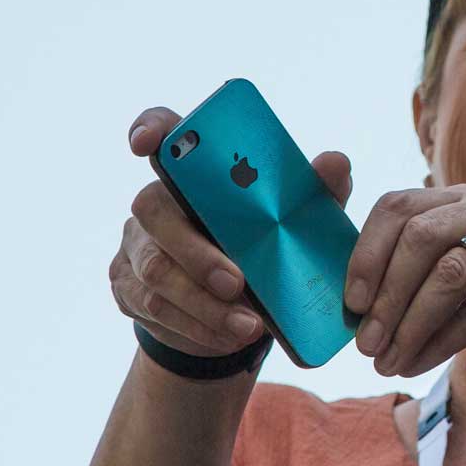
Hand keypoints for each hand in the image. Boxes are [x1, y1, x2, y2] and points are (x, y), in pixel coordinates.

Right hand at [111, 107, 352, 358]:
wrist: (238, 308)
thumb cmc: (264, 245)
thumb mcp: (295, 220)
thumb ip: (312, 191)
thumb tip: (336, 162)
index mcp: (193, 171)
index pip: (164, 130)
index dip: (150, 127)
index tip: (146, 143)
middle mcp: (155, 201)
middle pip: (154, 212)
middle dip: (197, 253)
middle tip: (238, 284)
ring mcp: (135, 246)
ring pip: (156, 272)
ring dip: (204, 305)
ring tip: (249, 327)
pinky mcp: (129, 289)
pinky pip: (155, 310)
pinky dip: (198, 327)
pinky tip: (231, 337)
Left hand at [344, 185, 465, 390]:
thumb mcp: (451, 292)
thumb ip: (411, 285)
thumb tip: (354, 310)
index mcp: (463, 199)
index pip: (400, 205)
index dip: (367, 253)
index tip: (351, 303)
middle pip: (421, 235)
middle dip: (387, 295)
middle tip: (367, 344)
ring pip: (451, 272)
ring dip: (411, 324)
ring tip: (389, 362)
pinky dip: (443, 341)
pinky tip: (420, 363)